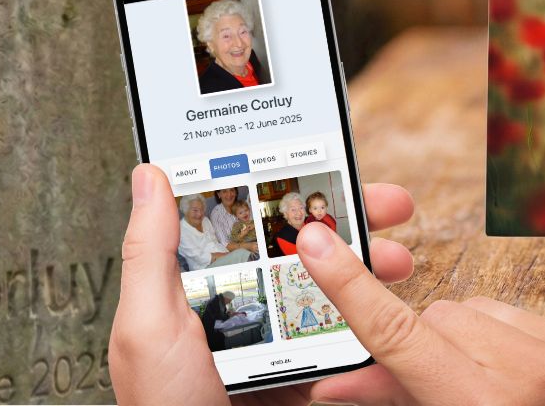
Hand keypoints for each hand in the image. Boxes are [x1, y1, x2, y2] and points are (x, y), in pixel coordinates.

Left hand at [109, 164, 417, 405]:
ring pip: (327, 293)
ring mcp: (267, 346)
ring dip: (368, 272)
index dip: (290, 189)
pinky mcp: (293, 380)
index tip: (329, 164)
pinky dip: (366, 330)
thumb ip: (150, 250)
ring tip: (398, 261)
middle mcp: (233, 310)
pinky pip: (335, 346)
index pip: (245, 221)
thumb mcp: (147, 324)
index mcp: (191, 288)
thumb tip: (150, 175)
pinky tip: (384, 315)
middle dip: (350, 225)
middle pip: (299, 251)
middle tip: (391, 208)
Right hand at [295, 223, 544, 404]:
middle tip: (419, 388)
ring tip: (481, 392)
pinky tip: (516, 381)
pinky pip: (521, 317)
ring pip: (476, 310)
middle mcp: (530, 377)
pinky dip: (507, 342)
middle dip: (421, 350)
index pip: (399, 334)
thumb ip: (400, 403)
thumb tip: (341, 385)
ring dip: (464, 343)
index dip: (350, 287)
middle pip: (435, 320)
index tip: (316, 243)